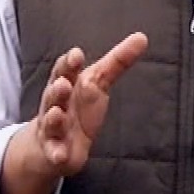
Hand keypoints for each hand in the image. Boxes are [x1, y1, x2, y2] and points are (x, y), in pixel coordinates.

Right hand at [0, 33, 148, 193]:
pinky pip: (53, 152)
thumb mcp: (98, 82)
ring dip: (53, 118)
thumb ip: (118, 61)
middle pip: (54, 94)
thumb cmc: (79, 105)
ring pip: (51, 121)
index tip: (76, 54)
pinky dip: (56, 153)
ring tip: (57, 114)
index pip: (65, 70)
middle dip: (58, 88)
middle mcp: (57, 104)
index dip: (70, 63)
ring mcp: (54, 127)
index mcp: (68, 84)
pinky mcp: (55, 150)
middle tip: (64, 83)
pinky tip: (60, 155)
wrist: (55, 142)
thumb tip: (142, 37)